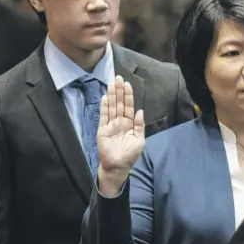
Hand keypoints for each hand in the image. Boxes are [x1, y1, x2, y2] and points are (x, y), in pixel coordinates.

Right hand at [97, 76, 144, 193]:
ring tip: (112, 83)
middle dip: (119, 91)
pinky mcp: (102, 129)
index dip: (128, 96)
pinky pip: (103, 116)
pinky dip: (104, 107)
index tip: (127, 84)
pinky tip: (105, 97)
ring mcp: (110, 125)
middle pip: (119, 103)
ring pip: (112, 107)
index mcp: (130, 123)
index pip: (129, 106)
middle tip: (118, 77)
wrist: (118, 166)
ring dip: (112, 95)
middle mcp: (120, 122)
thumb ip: (139, 126)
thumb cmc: (130, 155)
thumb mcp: (139, 140)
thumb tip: (140, 111)